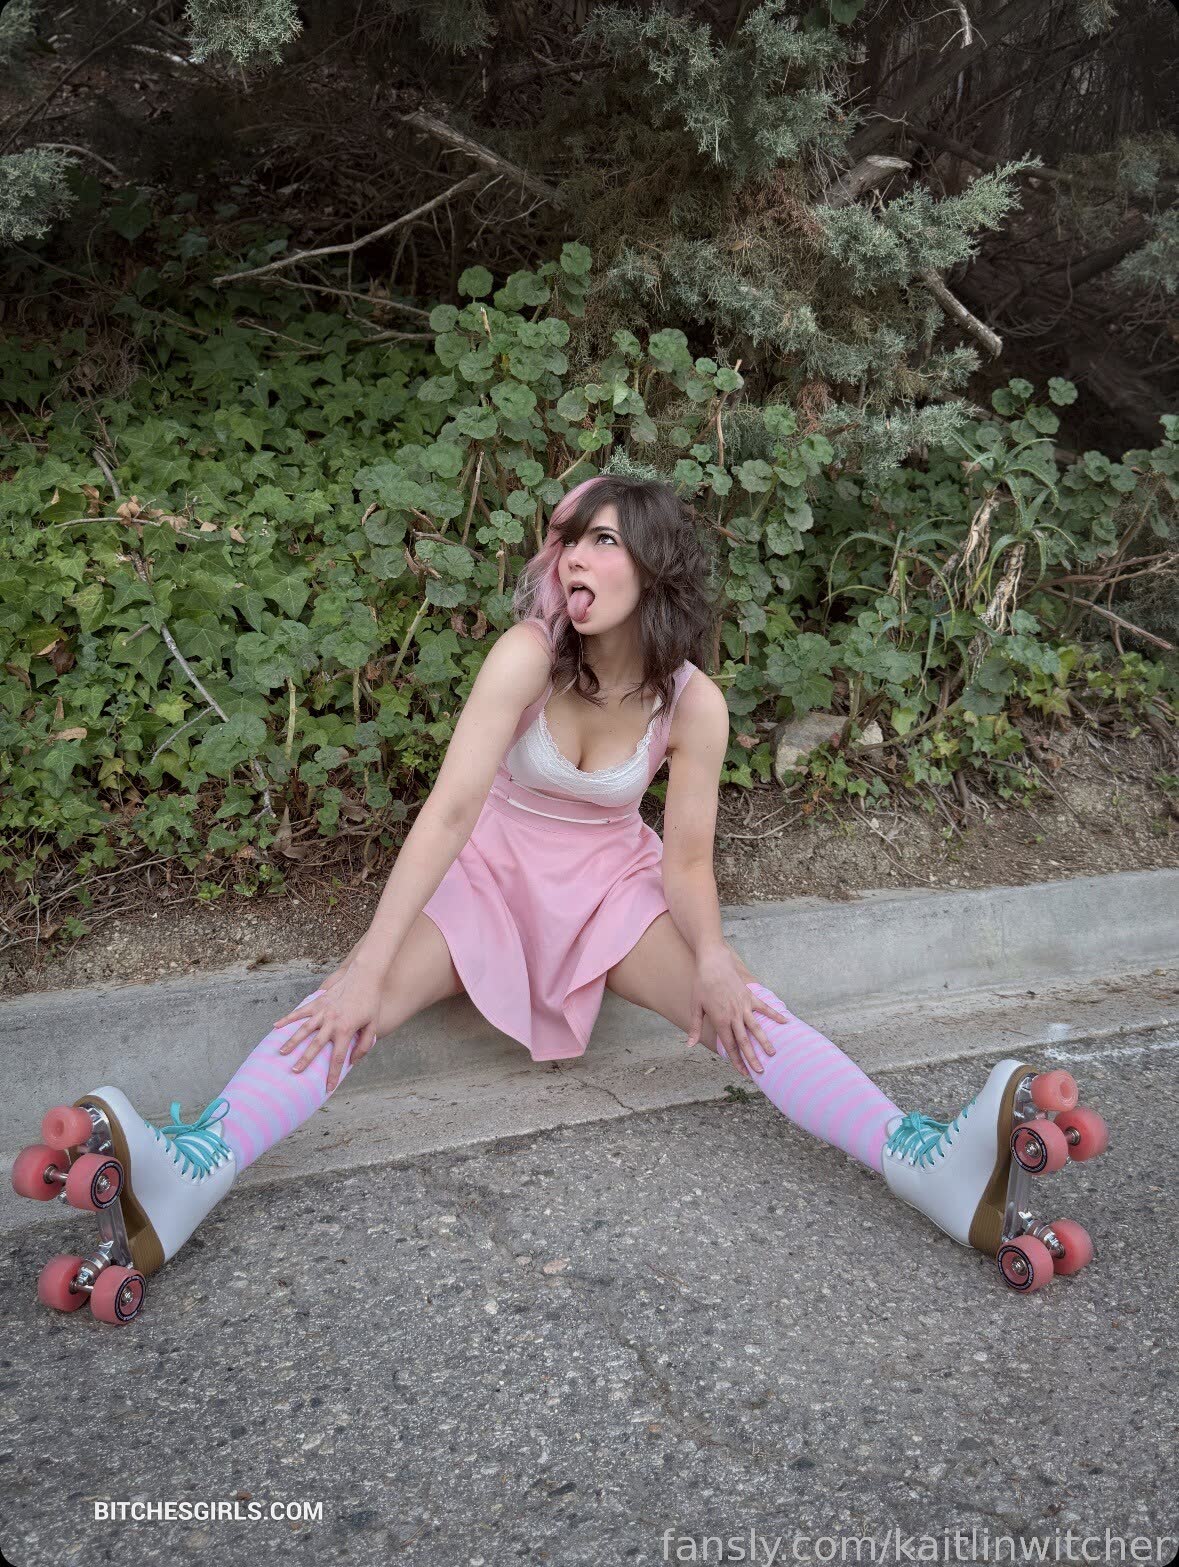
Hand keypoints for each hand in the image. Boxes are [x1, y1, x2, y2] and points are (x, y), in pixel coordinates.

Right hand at [271, 964, 384, 1092]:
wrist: (365, 976)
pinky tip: (276, 1026)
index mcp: (346, 1030)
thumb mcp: (373, 1025)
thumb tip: (352, 1061)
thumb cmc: (370, 1002)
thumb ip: (364, 1045)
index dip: (332, 1074)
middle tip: (294, 1071)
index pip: (337, 1058)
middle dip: (305, 1060)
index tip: (327, 1088)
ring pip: (304, 1029)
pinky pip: (300, 1012)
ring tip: (282, 1053)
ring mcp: (323, 1011)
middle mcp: (332, 1022)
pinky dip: (288, 1019)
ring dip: (292, 1041)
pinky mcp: (318, 1002)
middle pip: (315, 1046)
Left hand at [685, 944, 789, 1078]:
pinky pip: (764, 1008)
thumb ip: (694, 1028)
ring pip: (757, 1028)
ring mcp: (744, 1006)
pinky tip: (786, 1022)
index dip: (737, 1061)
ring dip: (765, 1042)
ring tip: (773, 1054)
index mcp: (720, 1020)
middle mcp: (734, 1016)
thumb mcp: (695, 1007)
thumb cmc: (702, 985)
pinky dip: (775, 1015)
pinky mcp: (750, 997)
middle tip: (760, 1072)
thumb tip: (688, 1045)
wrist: (713, 963)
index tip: (744, 1073)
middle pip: (745, 1042)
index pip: (730, 1046)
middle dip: (752, 1058)